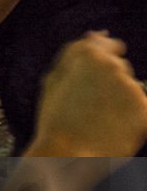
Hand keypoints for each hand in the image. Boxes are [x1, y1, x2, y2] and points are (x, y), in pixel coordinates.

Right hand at [35, 32, 146, 156]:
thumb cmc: (55, 120)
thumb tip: (96, 34)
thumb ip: (75, 53)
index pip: (110, 45)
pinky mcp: (145, 109)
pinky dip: (132, 121)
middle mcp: (114, 66)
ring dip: (120, 104)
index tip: (94, 82)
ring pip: (131, 91)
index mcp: (88, 54)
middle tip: (88, 109)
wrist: (65, 156)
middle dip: (110, 85)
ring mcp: (131, 87)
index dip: (103, 63)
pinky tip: (112, 131)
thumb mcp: (54, 80)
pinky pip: (142, 111)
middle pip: (120, 70)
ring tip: (97, 123)